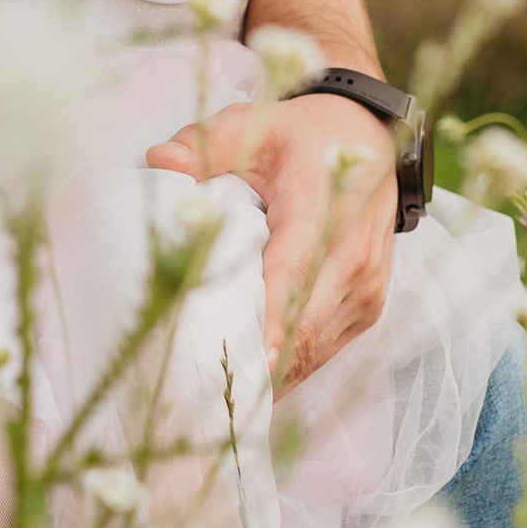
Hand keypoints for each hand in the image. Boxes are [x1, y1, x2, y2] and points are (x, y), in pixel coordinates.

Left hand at [145, 90, 394, 387]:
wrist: (367, 138)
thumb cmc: (301, 137)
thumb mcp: (252, 126)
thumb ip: (204, 145)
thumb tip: (159, 161)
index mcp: (324, 207)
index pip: (297, 272)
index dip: (274, 321)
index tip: (251, 364)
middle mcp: (354, 255)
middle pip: (305, 326)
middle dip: (257, 365)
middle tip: (201, 397)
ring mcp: (366, 286)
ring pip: (314, 349)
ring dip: (270, 376)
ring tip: (216, 402)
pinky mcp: (368, 307)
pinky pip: (324, 351)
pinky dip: (287, 367)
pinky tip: (248, 384)